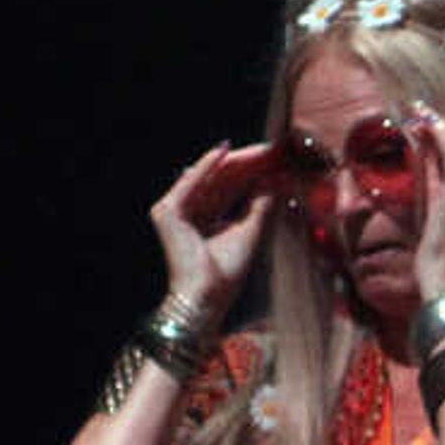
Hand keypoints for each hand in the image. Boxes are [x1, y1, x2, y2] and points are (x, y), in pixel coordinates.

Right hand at [149, 143, 278, 321]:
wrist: (206, 298)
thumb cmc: (226, 275)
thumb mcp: (250, 232)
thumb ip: (261, 204)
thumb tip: (277, 177)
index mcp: (207, 218)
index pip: (231, 187)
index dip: (253, 171)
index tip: (277, 158)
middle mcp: (190, 211)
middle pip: (222, 178)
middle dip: (247, 162)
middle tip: (272, 147)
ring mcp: (175, 210)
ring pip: (210, 177)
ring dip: (234, 161)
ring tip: (259, 148)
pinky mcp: (168, 211)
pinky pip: (191, 182)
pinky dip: (207, 166)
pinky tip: (225, 150)